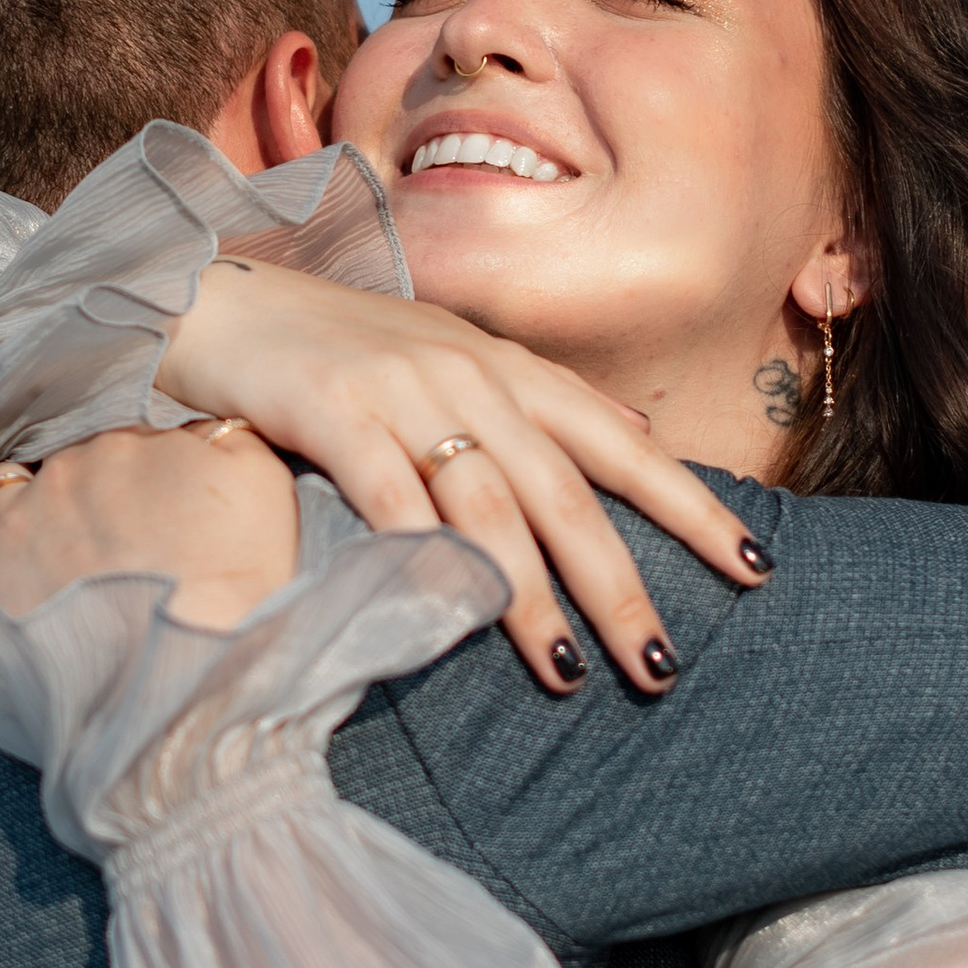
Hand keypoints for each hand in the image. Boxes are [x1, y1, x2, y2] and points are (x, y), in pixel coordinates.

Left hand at [0, 428, 300, 635]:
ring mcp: (19, 530)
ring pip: (5, 497)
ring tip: (32, 533)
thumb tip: (206, 439)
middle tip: (131, 543)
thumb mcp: (267, 488)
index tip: (180, 514)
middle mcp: (73, 472)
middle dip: (98, 495)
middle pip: (80, 468)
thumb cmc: (244, 586)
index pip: (147, 443)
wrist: (191, 673)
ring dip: (17, 510)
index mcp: (143, 444)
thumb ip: (231, 450)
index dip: (163, 481)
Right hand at [148, 261, 773, 691]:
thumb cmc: (335, 342)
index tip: (755, 570)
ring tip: (567, 671)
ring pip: (487, 504)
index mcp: (507, 367)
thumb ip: (542, 397)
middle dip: (619, 582)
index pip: (619, 444)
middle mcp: (468, 374)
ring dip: (530, 595)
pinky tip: (453, 613)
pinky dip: (426, 554)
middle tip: (661, 664)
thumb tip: (637, 428)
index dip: (690, 507)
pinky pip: (388, 494)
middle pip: (565, 491)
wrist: (212, 295)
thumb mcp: (454, 351)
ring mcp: (399, 390)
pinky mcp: (328, 409)